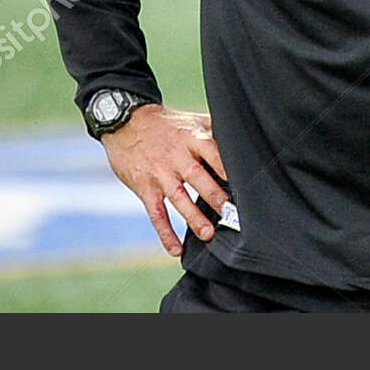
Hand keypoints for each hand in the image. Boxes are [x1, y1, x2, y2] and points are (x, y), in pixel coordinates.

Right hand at [100, 105, 229, 256]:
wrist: (125, 123)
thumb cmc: (166, 124)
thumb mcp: (191, 120)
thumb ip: (214, 130)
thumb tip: (243, 140)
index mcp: (191, 138)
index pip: (212, 152)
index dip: (226, 167)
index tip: (243, 184)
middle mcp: (176, 156)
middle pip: (197, 177)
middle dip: (214, 196)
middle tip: (230, 213)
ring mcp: (160, 174)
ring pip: (178, 198)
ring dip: (193, 217)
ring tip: (208, 234)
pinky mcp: (145, 188)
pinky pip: (156, 213)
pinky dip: (166, 233)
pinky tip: (176, 249)